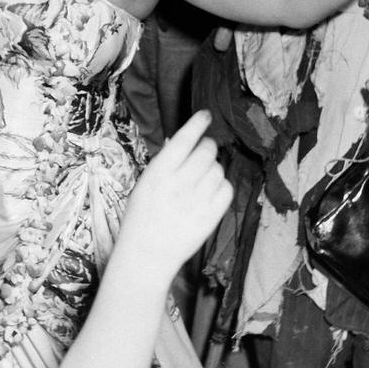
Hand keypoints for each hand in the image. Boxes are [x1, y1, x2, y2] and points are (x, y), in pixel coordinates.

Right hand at [118, 110, 230, 268]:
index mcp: (158, 172)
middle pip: (207, 151)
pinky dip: (222, 187)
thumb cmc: (141, 216)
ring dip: (214, 169)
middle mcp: (179, 183)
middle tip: (203, 154)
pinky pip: (227, 190)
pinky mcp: (211, 216)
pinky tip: (210, 192)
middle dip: (208, 148)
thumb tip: (183, 141)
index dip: (197, 124)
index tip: (205, 115)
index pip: (183, 139)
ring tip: (202, 180)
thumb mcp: (145, 183)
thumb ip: (164, 163)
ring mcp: (197, 200)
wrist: (146, 253)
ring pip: (219, 170)